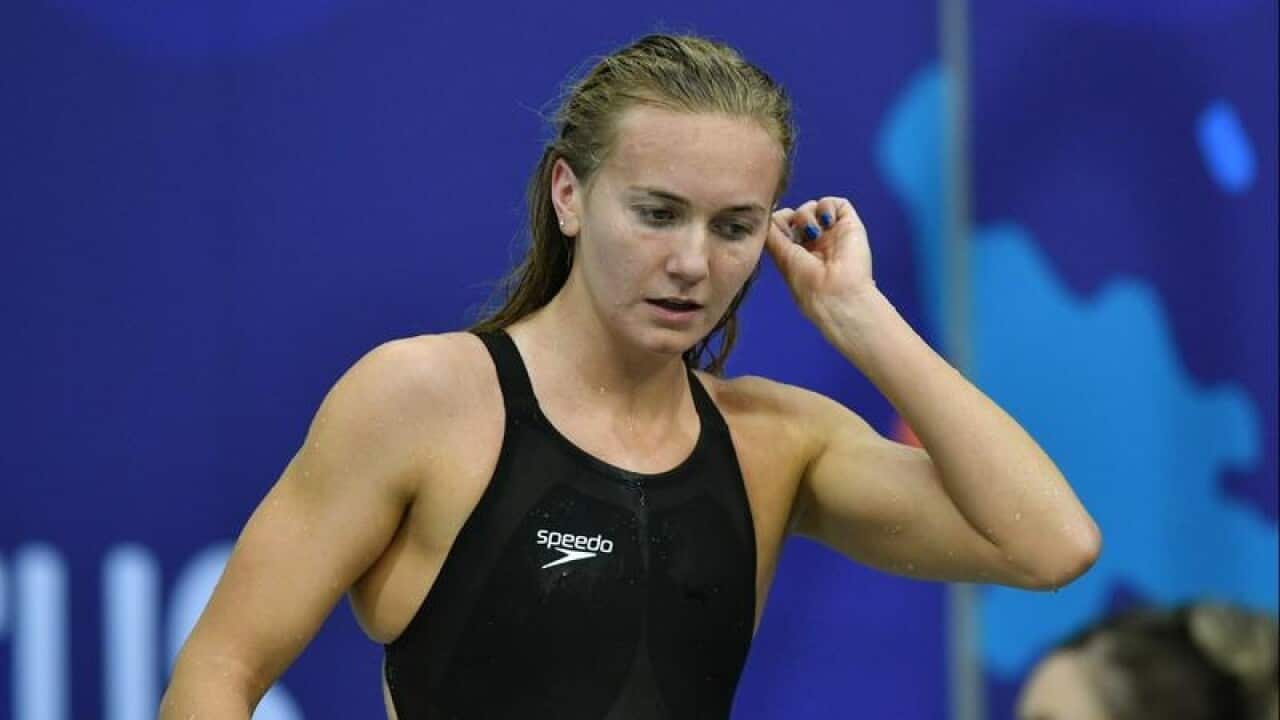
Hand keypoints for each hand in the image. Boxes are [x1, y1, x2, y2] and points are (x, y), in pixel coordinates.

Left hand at [765, 196, 875, 319]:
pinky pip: (837, 203)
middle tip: (795, 233)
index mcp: (797, 253)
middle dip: (792, 218)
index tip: (777, 231)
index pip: (784, 227)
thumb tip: (768, 213)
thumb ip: (771, 233)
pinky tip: (826, 222)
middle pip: (797, 215)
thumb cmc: (807, 283)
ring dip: (806, 214)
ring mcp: (832, 233)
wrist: (836, 292)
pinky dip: (826, 206)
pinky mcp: (849, 225)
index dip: (778, 222)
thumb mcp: (781, 257)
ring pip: (813, 207)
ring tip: (812, 233)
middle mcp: (815, 242)